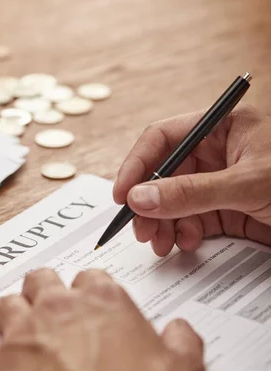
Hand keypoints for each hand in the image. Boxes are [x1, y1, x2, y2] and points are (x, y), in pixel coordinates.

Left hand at [0, 268, 204, 370]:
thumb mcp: (184, 369)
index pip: (88, 276)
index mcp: (102, 300)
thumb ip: (184, 340)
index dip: (86, 290)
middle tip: (45, 306)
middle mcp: (58, 307)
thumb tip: (180, 329)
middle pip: (40, 280)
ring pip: (5, 305)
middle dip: (42, 290)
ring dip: (9, 312)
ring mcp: (23, 334)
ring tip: (12, 324)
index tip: (84, 302)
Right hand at [114, 105, 270, 255]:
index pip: (164, 138)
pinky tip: (188, 242)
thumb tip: (141, 198)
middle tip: (141, 228)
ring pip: (175, 201)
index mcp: (222, 127)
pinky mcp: (228, 210)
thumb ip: (192, 192)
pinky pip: (194, 220)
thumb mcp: (246, 184)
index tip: (123, 195)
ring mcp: (221, 183)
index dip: (138, 165)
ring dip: (162, 223)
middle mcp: (218, 152)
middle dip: (149, 203)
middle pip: (164, 174)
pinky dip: (184, 233)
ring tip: (160, 243)